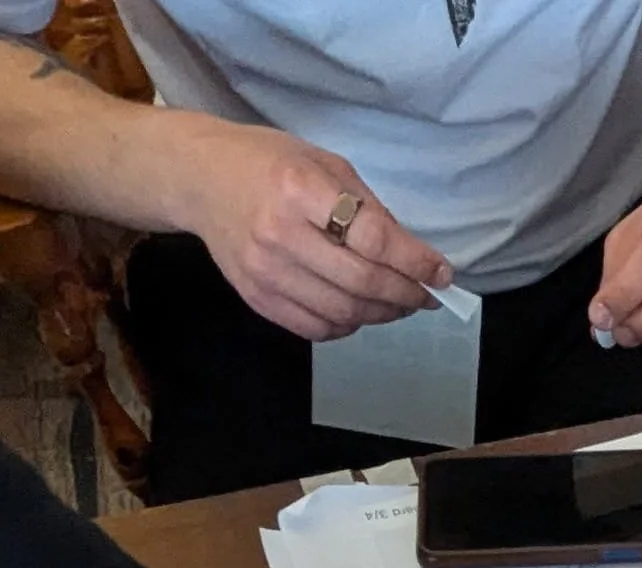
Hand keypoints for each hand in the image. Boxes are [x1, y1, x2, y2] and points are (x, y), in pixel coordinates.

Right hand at [167, 119, 450, 341]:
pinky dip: (348, 327)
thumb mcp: (324, 164)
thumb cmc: (268, 164)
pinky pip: (316, 329)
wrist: (200, 179)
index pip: (373, 239)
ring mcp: (265, 271)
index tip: (442, 274)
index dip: (416, 262)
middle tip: (425, 295)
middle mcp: (279, 234)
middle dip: (406, 295)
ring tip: (397, 303)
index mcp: (299, 189)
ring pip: (344, 314)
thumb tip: (416, 256)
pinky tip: (359, 311)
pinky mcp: (256, 298)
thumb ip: (369, 210)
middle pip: (362, 283)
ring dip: (381, 314)